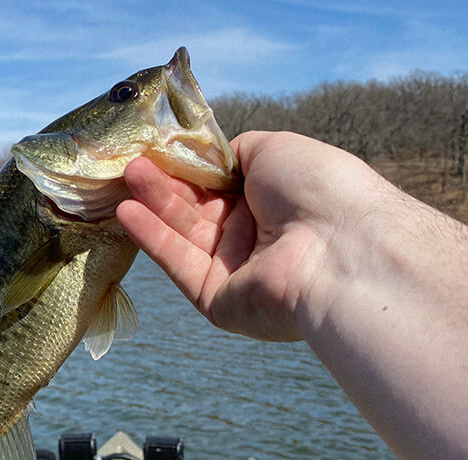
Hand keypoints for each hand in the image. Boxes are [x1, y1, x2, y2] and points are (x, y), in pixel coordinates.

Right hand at [116, 131, 385, 341]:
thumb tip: (212, 156)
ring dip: (154, 206)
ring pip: (185, 235)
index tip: (157, 151)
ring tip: (126, 176)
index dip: (188, 169)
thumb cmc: (318, 188)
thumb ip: (236, 152)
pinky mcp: (218, 302)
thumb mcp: (274, 149)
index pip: (219, 186)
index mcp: (273, 202)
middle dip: (165, 185)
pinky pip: (182, 266)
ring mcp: (236, 272)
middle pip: (198, 210)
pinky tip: (128, 212)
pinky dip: (155, 240)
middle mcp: (255, 238)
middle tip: (132, 163)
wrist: (341, 247)